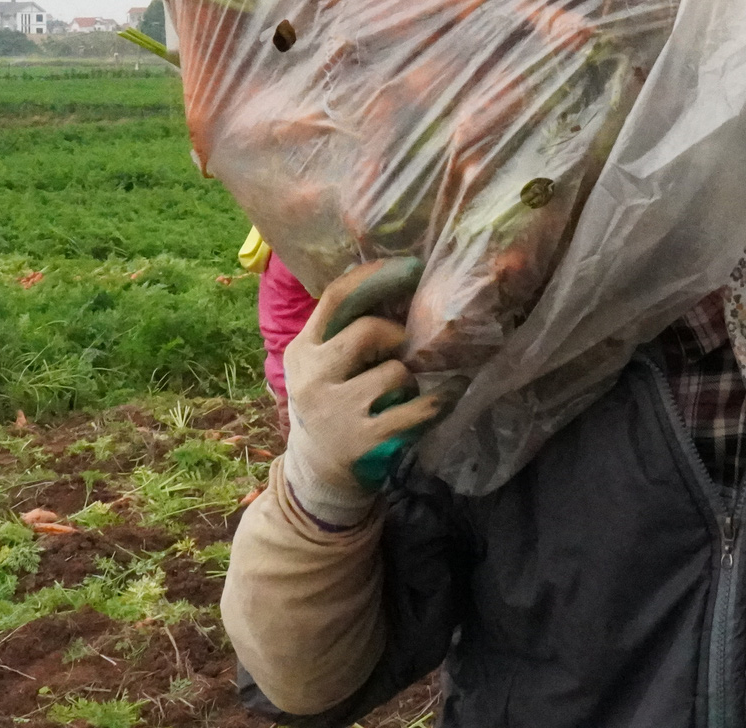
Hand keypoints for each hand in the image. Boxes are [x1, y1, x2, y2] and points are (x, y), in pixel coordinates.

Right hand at [278, 258, 447, 522]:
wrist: (317, 476)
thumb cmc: (330, 406)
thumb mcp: (321, 367)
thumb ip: (344, 332)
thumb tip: (399, 287)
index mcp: (302, 350)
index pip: (335, 298)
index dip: (375, 277)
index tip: (409, 269)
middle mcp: (313, 378)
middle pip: (367, 331)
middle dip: (394, 336)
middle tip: (400, 350)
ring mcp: (337, 412)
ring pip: (396, 372)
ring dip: (408, 379)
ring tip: (400, 393)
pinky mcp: (365, 441)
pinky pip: (418, 409)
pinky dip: (437, 401)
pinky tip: (443, 398)